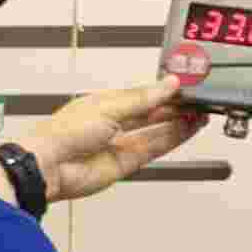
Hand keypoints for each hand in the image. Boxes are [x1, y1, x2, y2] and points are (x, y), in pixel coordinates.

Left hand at [28, 80, 205, 202]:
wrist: (49, 167)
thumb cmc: (64, 133)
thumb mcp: (108, 106)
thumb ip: (143, 98)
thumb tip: (168, 84)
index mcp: (107, 102)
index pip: (144, 93)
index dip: (166, 89)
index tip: (186, 84)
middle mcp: (115, 122)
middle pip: (153, 112)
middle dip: (176, 106)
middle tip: (200, 99)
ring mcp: (122, 143)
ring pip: (158, 130)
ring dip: (180, 122)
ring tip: (201, 113)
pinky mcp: (127, 163)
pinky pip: (156, 147)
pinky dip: (175, 138)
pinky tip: (189, 128)